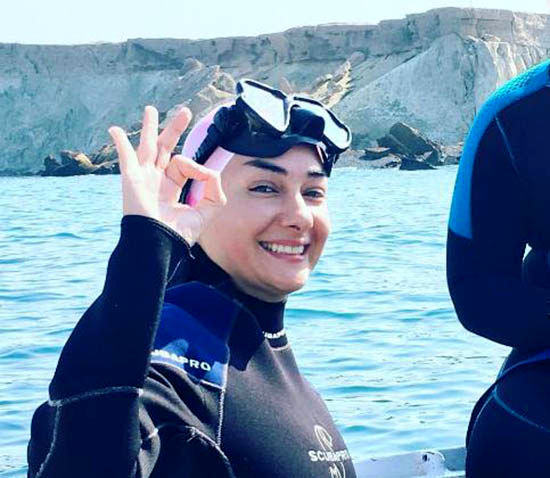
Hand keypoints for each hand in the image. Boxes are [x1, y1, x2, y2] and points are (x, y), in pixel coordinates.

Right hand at [108, 105, 225, 245]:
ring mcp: (143, 178)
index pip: (186, 165)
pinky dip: (120, 143)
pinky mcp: (132, 179)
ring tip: (151, 109)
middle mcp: (157, 180)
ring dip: (149, 127)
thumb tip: (212, 171)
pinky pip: (125, 157)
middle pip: (165, 148)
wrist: (159, 244)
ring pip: (147, 146)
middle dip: (174, 129)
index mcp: (171, 187)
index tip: (207, 176)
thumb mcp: (206, 211)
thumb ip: (214, 190)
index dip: (198, 166)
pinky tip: (114, 130)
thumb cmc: (179, 234)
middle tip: (185, 112)